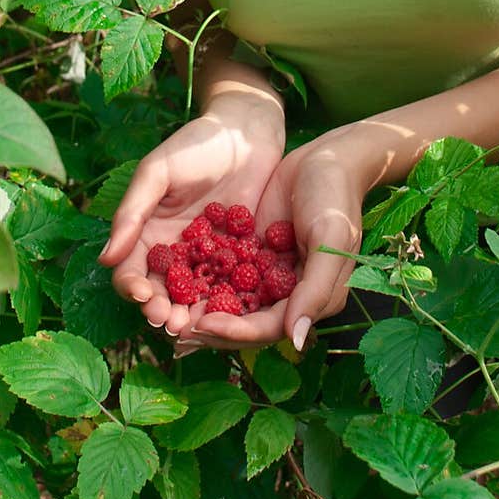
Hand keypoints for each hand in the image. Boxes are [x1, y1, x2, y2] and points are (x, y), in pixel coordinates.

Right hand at [98, 89, 284, 335]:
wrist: (246, 131)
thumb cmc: (195, 144)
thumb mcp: (157, 172)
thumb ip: (132, 212)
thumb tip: (105, 258)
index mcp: (149, 233)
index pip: (132, 269)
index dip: (133, 286)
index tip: (142, 294)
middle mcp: (176, 251)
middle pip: (163, 292)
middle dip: (162, 310)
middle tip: (170, 322)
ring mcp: (209, 257)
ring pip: (196, 297)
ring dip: (193, 315)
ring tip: (195, 327)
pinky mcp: (242, 257)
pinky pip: (233, 285)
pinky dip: (230, 302)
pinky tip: (232, 314)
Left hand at [184, 125, 365, 353]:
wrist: (326, 158)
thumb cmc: (334, 198)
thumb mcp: (330, 240)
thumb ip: (315, 290)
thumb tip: (294, 339)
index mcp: (310, 300)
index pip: (267, 327)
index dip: (234, 330)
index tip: (200, 324)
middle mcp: (286, 293)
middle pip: (243, 322)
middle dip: (209, 327)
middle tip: (171, 328)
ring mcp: (266, 272)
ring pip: (229, 301)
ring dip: (200, 308)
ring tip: (164, 311)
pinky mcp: (250, 251)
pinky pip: (223, 270)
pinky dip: (201, 277)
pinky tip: (172, 277)